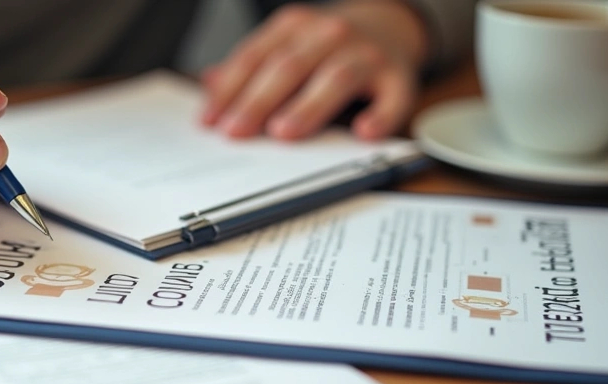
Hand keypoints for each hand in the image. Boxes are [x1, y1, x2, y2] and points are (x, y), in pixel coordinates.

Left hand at [200, 0, 428, 140]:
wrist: (389, 26)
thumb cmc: (326, 48)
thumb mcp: (286, 47)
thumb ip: (252, 67)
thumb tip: (208, 84)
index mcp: (296, 27)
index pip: (255, 57)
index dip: (230, 89)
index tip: (210, 120)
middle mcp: (331, 34)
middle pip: (289, 67)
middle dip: (259, 100)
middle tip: (236, 131)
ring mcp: (367, 54)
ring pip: (335, 77)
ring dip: (308, 106)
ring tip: (284, 132)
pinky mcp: (399, 77)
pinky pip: (394, 97)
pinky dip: (382, 115)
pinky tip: (364, 133)